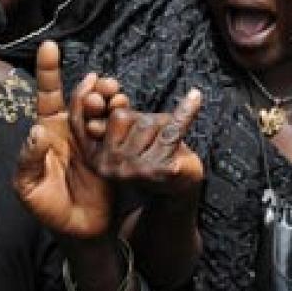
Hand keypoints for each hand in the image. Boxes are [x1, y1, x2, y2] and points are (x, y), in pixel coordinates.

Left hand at [14, 41, 112, 239]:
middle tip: (100, 83)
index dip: (48, 70)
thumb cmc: (48, 209)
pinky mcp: (114, 150)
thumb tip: (37, 130)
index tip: (50, 45)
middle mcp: (71, 130)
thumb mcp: (28, 187)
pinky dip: (122, 113)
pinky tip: (124, 106)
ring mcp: (94, 139)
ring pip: (102, 108)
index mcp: (48, 132)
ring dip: (108, 96)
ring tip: (114, 92)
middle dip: (91, 86)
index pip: (48, 95)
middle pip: (81, 97)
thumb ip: (29, 159)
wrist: (81, 231)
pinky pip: (119, 126)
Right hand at [84, 87, 204, 197]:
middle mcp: (111, 166)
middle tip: (155, 139)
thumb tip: (107, 111)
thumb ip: (114, 125)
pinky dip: (186, 112)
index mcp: (96, 157)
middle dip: (147, 119)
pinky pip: (173, 131)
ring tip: (166, 142)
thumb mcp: (125, 139)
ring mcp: (134, 169)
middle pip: (129, 117)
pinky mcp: (159, 169)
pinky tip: (195, 98)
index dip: (129, 112)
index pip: (114, 118)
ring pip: (149, 123)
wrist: (176, 192)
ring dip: (164, 124)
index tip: (127, 101)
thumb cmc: (151, 161)